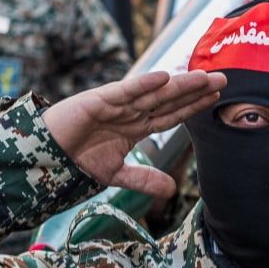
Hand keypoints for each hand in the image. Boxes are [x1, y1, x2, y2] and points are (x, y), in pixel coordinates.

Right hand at [42, 70, 226, 197]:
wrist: (45, 159)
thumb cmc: (75, 161)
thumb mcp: (116, 174)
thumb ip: (143, 179)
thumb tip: (172, 191)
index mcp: (134, 126)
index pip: (171, 114)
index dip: (193, 105)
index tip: (216, 97)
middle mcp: (129, 112)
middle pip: (169, 99)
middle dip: (195, 90)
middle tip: (223, 78)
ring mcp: (115, 104)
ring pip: (153, 93)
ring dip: (178, 84)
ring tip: (203, 76)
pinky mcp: (98, 100)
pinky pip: (124, 91)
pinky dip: (143, 84)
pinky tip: (164, 77)